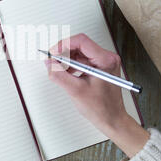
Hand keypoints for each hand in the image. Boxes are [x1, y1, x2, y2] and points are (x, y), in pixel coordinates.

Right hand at [44, 33, 148, 157]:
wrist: (112, 119)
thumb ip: (59, 75)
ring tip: (58, 70)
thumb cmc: (102, 108)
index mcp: (105, 60)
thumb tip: (49, 63)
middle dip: (63, 53)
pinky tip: (66, 74)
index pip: (81, 41)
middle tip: (52, 62)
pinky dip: (71, 65)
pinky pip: (81, 60)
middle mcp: (106, 58)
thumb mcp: (76, 91)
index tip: (53, 53)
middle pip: (79, 45)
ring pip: (79, 53)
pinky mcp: (99, 67)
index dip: (63, 45)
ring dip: (66, 60)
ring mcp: (103, 62)